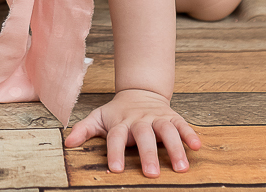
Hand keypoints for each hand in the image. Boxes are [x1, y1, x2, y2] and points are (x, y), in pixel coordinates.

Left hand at [63, 88, 200, 176]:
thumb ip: (84, 129)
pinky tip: (197, 146)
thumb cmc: (118, 112)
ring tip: (181, 168)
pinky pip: (183, 124)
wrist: (140, 91)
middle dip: (148, 154)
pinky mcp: (172, 117)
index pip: (116, 137)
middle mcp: (140, 120)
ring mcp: (157, 118)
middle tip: (151, 174)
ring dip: (175, 148)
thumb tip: (68, 142)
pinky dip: (190, 134)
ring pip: (167, 131)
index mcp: (121, 123)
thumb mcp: (99, 118)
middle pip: (144, 136)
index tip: (114, 170)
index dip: (114, 152)